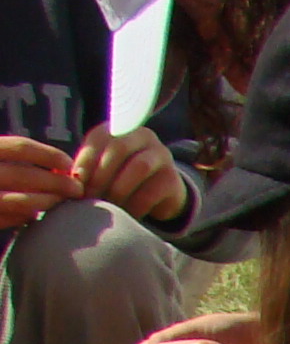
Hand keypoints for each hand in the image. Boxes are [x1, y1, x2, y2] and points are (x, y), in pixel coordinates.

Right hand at [0, 135, 75, 229]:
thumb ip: (10, 159)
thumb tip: (56, 167)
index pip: (19, 147)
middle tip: (75, 188)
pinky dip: (25, 217)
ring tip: (59, 202)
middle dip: (56, 182)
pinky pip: (9, 219)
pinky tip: (33, 215)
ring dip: (45, 202)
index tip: (67, 163)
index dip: (47, 154)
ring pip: (22, 201)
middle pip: (25, 175)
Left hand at [70, 124, 184, 223]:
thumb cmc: (121, 179)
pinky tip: (125, 215)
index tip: (75, 181)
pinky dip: (134, 206)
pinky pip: (152, 192)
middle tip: (88, 196)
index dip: (86, 159)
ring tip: (106, 206)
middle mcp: (144, 136)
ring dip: (117, 189)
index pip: (100, 137)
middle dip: (100, 174)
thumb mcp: (102, 167)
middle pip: (119, 148)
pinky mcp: (173, 179)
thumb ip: (85, 167)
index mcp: (120, 128)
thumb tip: (62, 178)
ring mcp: (162, 155)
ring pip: (138, 167)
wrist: (160, 194)